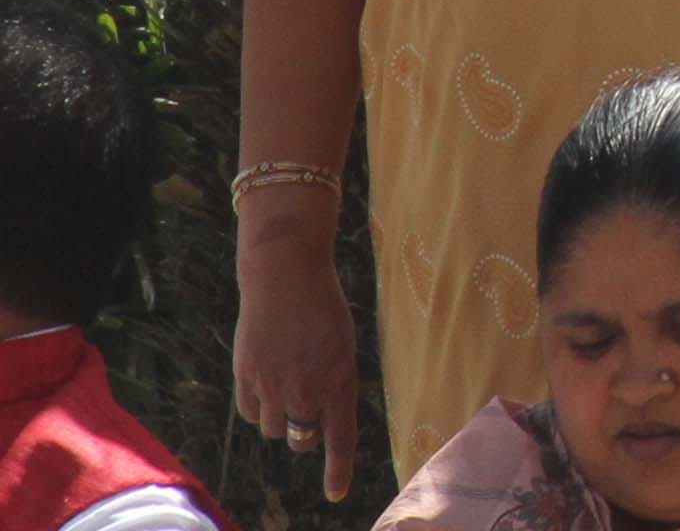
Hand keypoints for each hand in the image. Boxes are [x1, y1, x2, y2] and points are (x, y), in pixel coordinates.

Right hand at [234, 228, 365, 500]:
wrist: (285, 277)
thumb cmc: (322, 310)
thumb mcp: (341, 347)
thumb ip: (331, 385)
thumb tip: (317, 421)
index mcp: (340, 381)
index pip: (341, 437)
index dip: (339, 469)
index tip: (336, 495)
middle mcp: (306, 390)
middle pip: (302, 439)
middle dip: (305, 433)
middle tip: (307, 409)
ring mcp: (273, 386)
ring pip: (273, 428)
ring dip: (280, 415)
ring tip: (287, 377)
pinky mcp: (245, 378)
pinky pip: (250, 412)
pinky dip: (257, 404)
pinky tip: (264, 376)